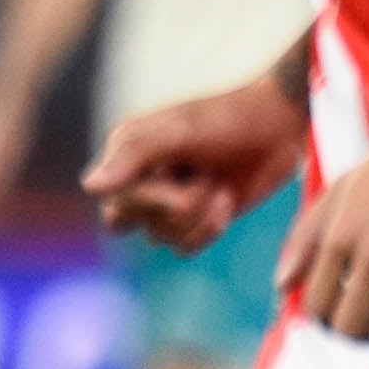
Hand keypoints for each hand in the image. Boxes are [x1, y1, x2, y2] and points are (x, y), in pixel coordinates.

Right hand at [81, 76, 308, 254]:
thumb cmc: (228, 120)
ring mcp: (167, 199)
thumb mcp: (181, 132)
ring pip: (161, 238)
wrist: (280, 127)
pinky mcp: (195, 219)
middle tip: (206, 173)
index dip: (148, 197)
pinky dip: (209, 228)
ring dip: (198, 214)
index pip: (114, 199)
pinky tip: (227, 199)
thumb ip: (135, 154)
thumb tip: (89, 187)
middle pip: (127, 223)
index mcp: (127, 149)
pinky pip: (185, 248)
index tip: (181, 172)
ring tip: (219, 180)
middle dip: (175, 204)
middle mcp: (140, 176)